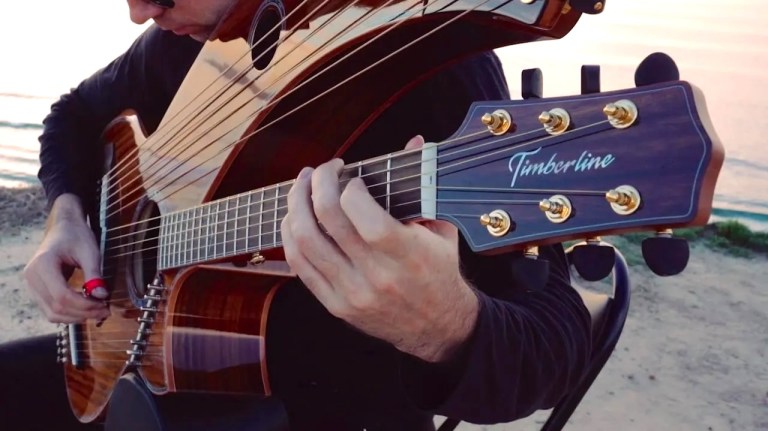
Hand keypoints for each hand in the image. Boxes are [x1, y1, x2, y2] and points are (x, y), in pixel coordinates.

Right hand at [23, 194, 109, 322]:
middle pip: (56, 307)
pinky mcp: (37, 290)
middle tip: (105, 311)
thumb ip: (94, 274)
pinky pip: (51, 310)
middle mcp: (32, 277)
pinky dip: (69, 314)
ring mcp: (32, 285)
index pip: (62, 296)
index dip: (84, 305)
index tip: (104, 306)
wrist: (64, 227)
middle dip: (83, 313)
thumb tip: (101, 296)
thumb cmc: (77, 236)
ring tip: (98, 312)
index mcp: (42, 264)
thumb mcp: (90, 251)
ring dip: (76, 317)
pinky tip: (86, 309)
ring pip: (52, 313)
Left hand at [281, 136, 478, 362]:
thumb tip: (413, 141)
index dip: (348, 187)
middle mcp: (377, 276)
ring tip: (301, 187)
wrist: (438, 328)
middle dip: (317, 184)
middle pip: (328, 221)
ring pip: (306, 242)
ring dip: (296, 206)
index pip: (363, 215)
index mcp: (407, 255)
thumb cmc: (440, 272)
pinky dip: (291, 236)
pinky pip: (300, 266)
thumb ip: (423, 186)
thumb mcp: (441, 230)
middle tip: (321, 170)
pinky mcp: (336, 305)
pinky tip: (295, 218)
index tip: (351, 177)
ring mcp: (353, 293)